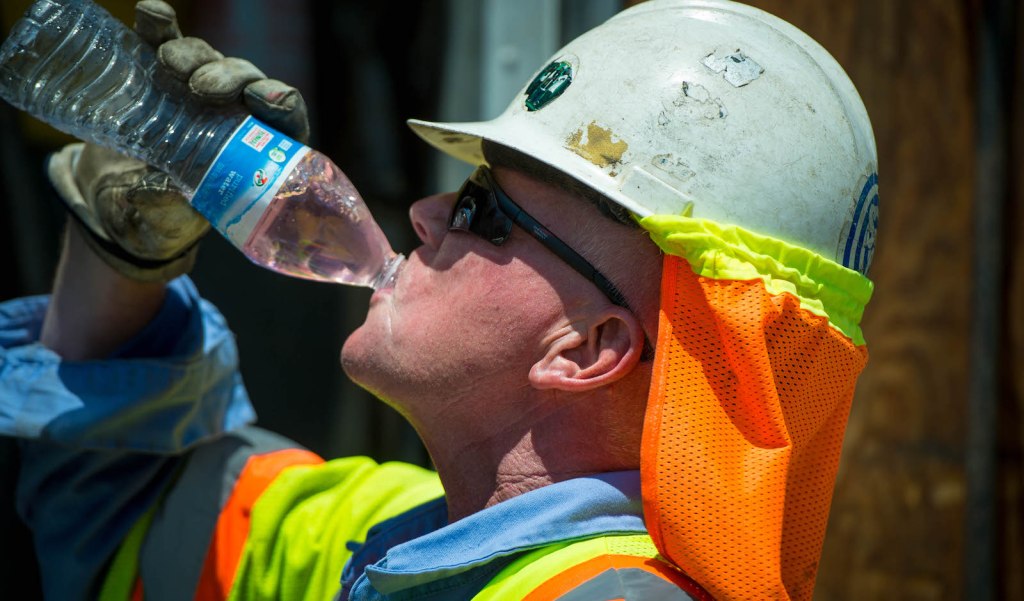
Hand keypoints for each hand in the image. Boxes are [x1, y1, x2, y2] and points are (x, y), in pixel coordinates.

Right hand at [47, 0, 310, 281]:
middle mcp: (235, 114)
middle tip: (202, 89)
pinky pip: (165, 43)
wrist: (118, 200)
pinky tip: (152, 14)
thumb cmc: (162, 217)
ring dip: (195, 56)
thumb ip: (171, 208)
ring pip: (210, 61)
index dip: (280, 103)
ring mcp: (200, 91)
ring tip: (169, 62)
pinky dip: (159, 27)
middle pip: (247, 82)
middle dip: (229, 77)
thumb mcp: (169, 220)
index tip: (265, 100)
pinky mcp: (161, 75)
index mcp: (258, 152)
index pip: (284, 118)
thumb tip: (166, 193)